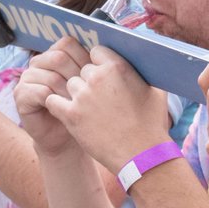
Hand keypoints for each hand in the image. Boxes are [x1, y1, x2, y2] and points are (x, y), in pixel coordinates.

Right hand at [15, 38, 90, 157]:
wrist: (65, 139)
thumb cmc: (82, 110)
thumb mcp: (90, 85)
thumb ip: (92, 66)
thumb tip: (106, 52)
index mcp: (54, 55)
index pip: (67, 43)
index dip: (83, 58)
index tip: (95, 76)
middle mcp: (38, 63)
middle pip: (58, 57)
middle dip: (77, 77)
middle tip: (87, 94)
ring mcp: (27, 77)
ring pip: (51, 76)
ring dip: (69, 93)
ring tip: (78, 105)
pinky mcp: (20, 94)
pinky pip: (41, 92)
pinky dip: (57, 103)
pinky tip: (65, 110)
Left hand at [43, 45, 169, 171]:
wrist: (141, 155)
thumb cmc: (151, 124)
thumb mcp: (155, 91)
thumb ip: (143, 71)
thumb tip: (142, 58)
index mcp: (117, 67)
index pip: (95, 51)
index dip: (98, 62)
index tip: (101, 73)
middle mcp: (97, 78)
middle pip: (81, 70)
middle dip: (89, 81)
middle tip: (98, 97)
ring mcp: (82, 96)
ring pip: (69, 85)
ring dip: (76, 95)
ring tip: (90, 110)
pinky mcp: (70, 114)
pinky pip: (53, 100)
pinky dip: (59, 106)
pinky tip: (70, 112)